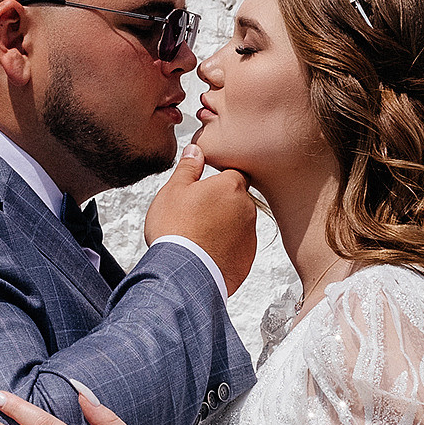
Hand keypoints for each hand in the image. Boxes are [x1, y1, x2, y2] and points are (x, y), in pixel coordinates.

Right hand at [144, 142, 257, 293]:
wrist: (182, 274)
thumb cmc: (174, 229)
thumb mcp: (173, 190)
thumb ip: (188, 168)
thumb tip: (196, 150)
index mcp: (230, 187)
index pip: (233, 174)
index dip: (218, 180)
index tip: (205, 189)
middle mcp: (247, 209)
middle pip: (236, 200)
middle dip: (220, 205)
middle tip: (196, 215)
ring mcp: (250, 235)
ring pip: (238, 224)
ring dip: (223, 227)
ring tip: (198, 237)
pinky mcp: (247, 259)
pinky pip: (237, 247)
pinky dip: (225, 248)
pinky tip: (205, 253)